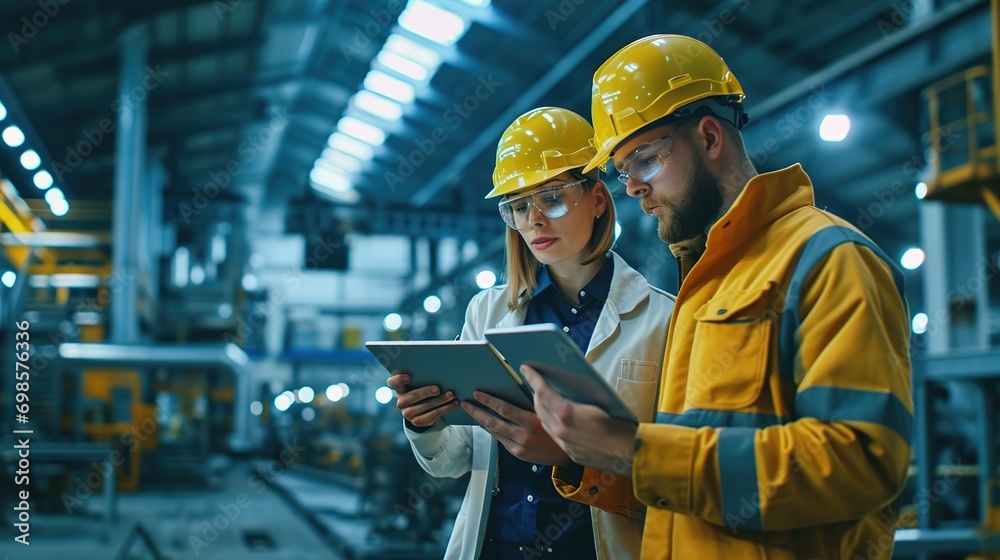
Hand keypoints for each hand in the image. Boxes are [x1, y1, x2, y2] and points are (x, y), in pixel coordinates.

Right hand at [387, 371, 459, 426]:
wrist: (427, 406)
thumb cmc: (426, 386)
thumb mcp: (423, 379)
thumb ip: (424, 374)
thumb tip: (440, 365)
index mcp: (400, 387)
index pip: (392, 383)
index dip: (398, 380)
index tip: (408, 376)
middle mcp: (401, 401)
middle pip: (410, 397)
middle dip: (424, 392)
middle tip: (437, 388)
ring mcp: (408, 413)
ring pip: (421, 408)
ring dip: (438, 401)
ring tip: (451, 395)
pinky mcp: (417, 422)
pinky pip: (430, 416)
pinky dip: (444, 409)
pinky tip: (454, 403)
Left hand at [462, 391, 571, 466]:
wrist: (568, 454)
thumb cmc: (561, 428)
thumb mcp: (550, 412)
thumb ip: (534, 402)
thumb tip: (520, 386)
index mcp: (532, 422)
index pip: (503, 409)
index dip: (488, 401)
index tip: (478, 394)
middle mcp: (523, 436)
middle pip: (493, 422)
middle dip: (477, 412)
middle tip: (466, 404)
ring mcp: (519, 447)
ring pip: (495, 432)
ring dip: (482, 422)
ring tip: (473, 412)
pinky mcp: (518, 454)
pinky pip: (501, 440)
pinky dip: (493, 431)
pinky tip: (487, 424)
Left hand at [522, 365, 637, 472]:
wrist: (629, 454)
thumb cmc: (619, 424)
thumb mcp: (599, 403)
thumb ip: (577, 398)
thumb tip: (567, 389)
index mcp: (567, 413)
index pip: (543, 392)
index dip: (533, 379)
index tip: (525, 368)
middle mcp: (561, 429)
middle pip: (539, 408)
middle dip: (536, 394)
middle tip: (537, 383)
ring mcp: (564, 443)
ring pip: (544, 423)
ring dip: (541, 409)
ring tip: (544, 400)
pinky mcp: (570, 453)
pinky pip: (553, 435)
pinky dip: (551, 424)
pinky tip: (557, 419)